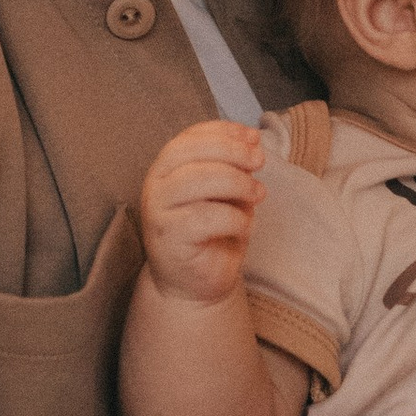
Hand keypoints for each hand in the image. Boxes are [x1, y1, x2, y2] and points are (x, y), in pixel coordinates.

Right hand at [137, 119, 264, 305]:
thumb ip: (231, 165)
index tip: (253, 137)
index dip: (223, 131)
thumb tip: (252, 139)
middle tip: (259, 162)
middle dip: (233, 152)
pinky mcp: (167, 238)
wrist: (195, 284)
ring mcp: (157, 212)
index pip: (190, 137)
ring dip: (237, 183)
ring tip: (258, 194)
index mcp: (166, 168)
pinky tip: (243, 226)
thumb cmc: (212, 232)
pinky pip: (205, 218)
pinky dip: (233, 218)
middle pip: (193, 153)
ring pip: (199, 181)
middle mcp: (155, 185)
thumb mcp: (224, 190)